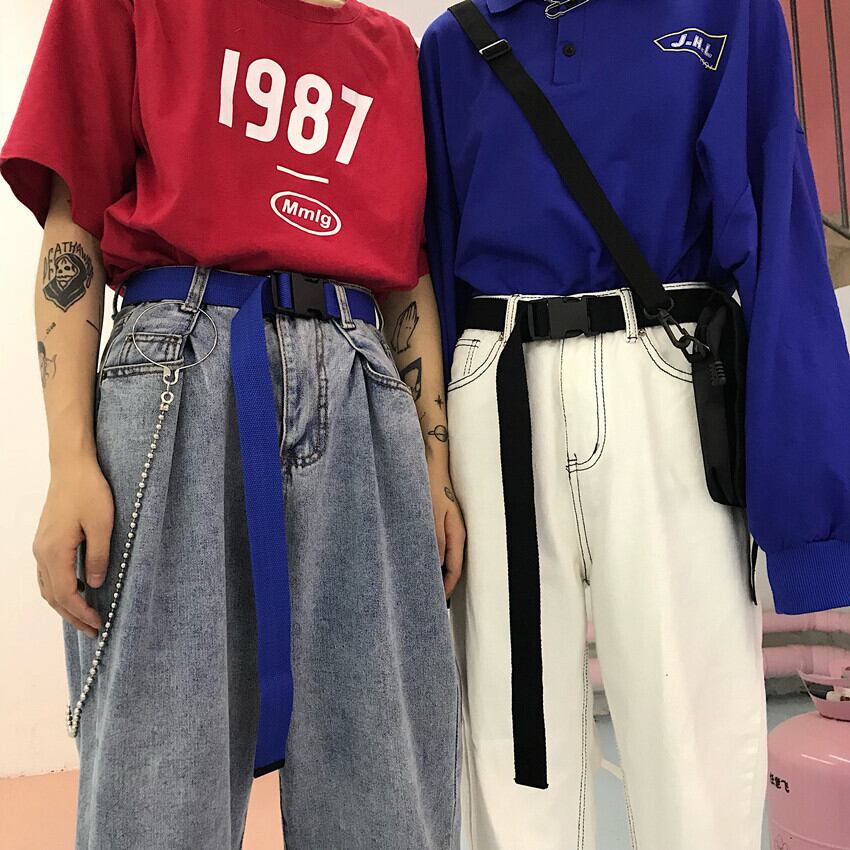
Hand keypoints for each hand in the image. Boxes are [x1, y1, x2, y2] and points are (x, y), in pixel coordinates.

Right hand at [33, 458, 113, 637]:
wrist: (72, 468)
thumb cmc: (89, 492)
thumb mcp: (102, 525)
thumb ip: (98, 556)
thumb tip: (94, 585)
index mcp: (54, 552)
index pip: (66, 594)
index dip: (81, 612)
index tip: (99, 624)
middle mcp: (42, 553)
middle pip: (54, 596)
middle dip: (73, 616)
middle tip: (94, 631)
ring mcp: (41, 547)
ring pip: (48, 587)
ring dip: (65, 605)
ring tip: (85, 618)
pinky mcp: (45, 540)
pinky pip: (48, 574)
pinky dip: (60, 589)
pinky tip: (76, 591)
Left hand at [428, 459, 465, 597]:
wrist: (431, 464)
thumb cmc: (432, 486)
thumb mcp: (432, 515)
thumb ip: (435, 539)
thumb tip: (436, 564)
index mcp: (458, 533)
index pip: (455, 567)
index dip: (447, 585)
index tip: (436, 600)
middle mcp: (455, 532)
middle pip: (451, 564)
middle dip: (441, 581)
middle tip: (427, 596)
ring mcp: (448, 527)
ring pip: (443, 555)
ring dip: (435, 568)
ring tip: (421, 581)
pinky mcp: (439, 522)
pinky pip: (437, 544)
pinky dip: (430, 555)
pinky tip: (419, 558)